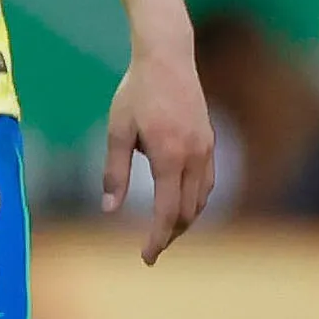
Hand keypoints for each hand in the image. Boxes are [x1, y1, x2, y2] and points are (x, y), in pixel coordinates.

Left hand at [106, 45, 216, 260]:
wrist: (167, 60)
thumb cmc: (136, 93)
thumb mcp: (117, 131)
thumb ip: (114, 171)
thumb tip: (109, 209)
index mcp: (169, 156)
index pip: (168, 212)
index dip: (157, 238)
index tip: (146, 258)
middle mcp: (194, 156)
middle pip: (188, 211)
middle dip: (170, 235)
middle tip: (151, 251)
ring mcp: (206, 149)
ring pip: (201, 199)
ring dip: (184, 220)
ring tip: (164, 233)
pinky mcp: (209, 142)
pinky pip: (207, 182)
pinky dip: (195, 201)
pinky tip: (181, 206)